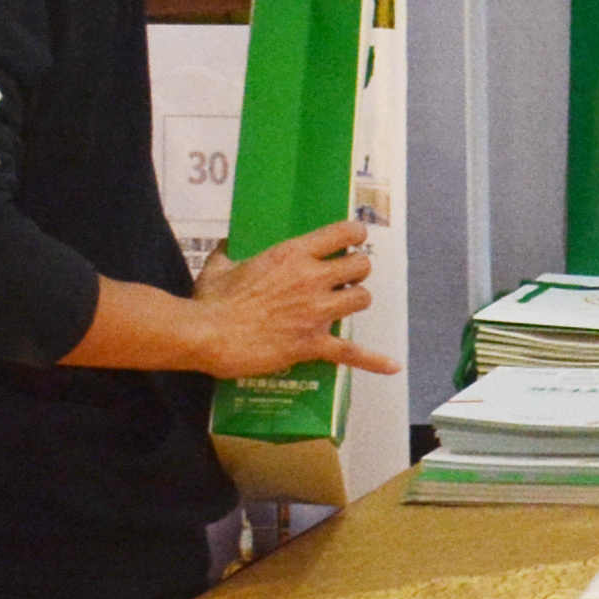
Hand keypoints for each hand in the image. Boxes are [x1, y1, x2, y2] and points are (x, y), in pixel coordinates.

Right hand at [183, 218, 389, 377]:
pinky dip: (373, 360)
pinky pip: (351, 352)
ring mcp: (316, 312)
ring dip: (354, 302)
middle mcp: (312, 278)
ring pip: (361, 299)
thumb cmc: (211, 300)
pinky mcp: (312, 343)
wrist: (206, 335)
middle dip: (355, 271)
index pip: (344, 232)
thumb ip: (230, 250)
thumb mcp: (219, 265)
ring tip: (343, 306)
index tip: (353, 241)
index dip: (355, 236)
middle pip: (360, 266)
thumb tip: (227, 242)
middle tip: (343, 279)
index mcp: (292, 254)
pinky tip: (392, 366)